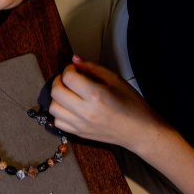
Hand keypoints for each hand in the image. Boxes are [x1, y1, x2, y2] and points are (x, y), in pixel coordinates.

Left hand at [49, 56, 166, 149]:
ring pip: (53, 108)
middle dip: (59, 81)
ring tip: (69, 94)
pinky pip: (57, 123)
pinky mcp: (79, 134)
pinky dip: (60, 113)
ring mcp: (80, 124)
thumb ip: (92, 68)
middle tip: (69, 79)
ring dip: (58, 98)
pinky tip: (70, 108)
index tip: (74, 69)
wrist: (140, 131)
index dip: (69, 70)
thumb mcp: (116, 80)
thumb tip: (75, 60)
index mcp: (96, 95)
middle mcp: (85, 111)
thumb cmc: (132, 106)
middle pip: (56, 92)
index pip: (68, 77)